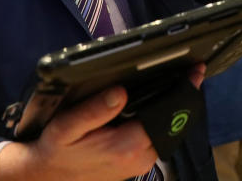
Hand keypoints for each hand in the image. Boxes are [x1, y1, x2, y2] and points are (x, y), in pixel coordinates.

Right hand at [0, 64, 206, 180]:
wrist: (47, 176)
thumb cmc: (56, 149)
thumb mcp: (67, 127)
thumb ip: (94, 110)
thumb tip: (121, 92)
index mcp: (126, 147)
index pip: (166, 117)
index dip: (182, 92)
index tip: (194, 72)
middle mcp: (140, 158)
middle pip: (173, 124)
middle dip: (184, 98)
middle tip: (192, 70)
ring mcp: (141, 163)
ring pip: (169, 131)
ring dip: (175, 108)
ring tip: (182, 80)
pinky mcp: (138, 162)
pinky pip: (159, 137)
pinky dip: (163, 119)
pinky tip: (161, 100)